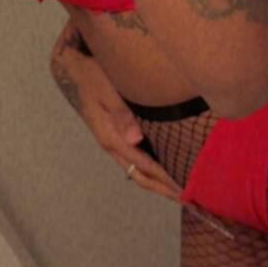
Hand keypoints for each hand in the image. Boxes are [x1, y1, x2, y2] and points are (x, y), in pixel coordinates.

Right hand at [51, 43, 183, 203]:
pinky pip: (136, 159)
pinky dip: (152, 170)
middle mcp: (113, 144)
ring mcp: (114, 140)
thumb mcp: (107, 90)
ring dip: (159, 182)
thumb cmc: (95, 75)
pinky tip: (165, 168)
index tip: (184, 190)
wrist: (77, 68)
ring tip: (180, 189)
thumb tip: (136, 139)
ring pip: (138, 170)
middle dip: (164, 189)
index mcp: (111, 137)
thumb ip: (121, 114)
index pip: (144, 165)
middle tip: (189, 199)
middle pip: (141, 175)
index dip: (164, 179)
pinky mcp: (116, 134)